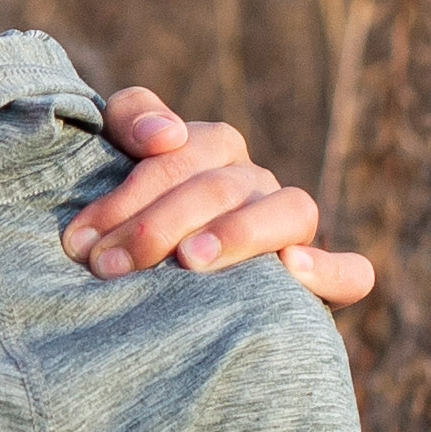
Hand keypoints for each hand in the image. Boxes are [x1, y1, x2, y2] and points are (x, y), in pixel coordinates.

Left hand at [70, 87, 377, 305]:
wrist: (144, 312)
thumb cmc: (122, 226)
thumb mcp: (112, 164)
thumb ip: (130, 119)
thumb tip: (167, 134)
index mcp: (212, 154)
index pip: (184, 149)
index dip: (131, 189)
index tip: (81, 238)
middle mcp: (254, 185)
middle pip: (222, 185)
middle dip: (158, 221)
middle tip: (108, 263)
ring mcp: (289, 231)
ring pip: (289, 211)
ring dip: (240, 231)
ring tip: (190, 260)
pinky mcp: (316, 282)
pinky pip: (349, 273)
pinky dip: (328, 269)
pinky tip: (290, 268)